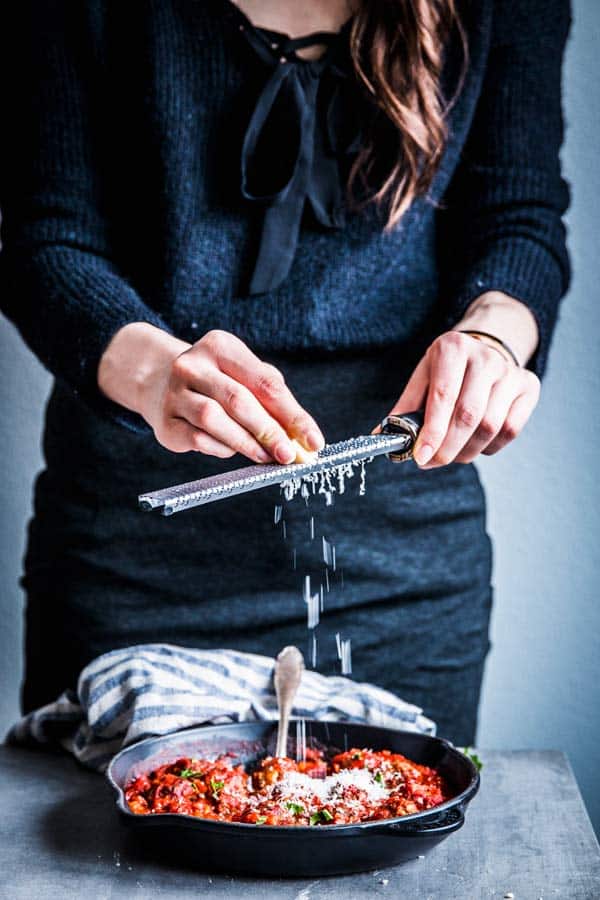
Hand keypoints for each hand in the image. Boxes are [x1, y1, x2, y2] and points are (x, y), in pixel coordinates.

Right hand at [98, 324, 324, 462]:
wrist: (159, 380)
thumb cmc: (216, 380)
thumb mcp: (245, 376)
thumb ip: (273, 402)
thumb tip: (302, 437)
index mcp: (220, 346)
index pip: (265, 383)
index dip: (293, 415)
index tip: (312, 439)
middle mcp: (193, 365)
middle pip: (239, 400)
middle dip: (270, 431)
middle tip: (289, 453)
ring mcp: (175, 393)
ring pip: (214, 419)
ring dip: (246, 443)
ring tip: (265, 455)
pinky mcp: (165, 422)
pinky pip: (198, 439)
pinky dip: (221, 448)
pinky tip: (233, 450)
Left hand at [387, 330, 540, 466]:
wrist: (484, 349)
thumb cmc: (447, 369)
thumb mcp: (422, 378)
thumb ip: (405, 408)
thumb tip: (382, 438)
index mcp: (453, 348)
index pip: (443, 396)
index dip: (432, 431)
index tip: (420, 457)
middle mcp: (485, 358)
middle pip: (468, 415)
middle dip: (447, 448)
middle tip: (431, 462)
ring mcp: (511, 372)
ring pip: (490, 427)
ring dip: (466, 451)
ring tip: (450, 454)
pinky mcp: (529, 387)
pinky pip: (510, 430)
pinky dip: (489, 446)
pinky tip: (474, 444)